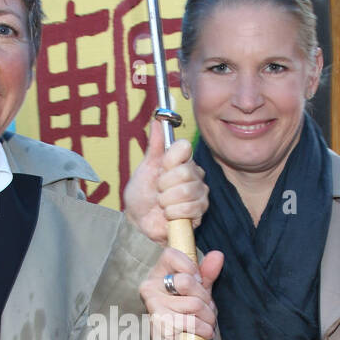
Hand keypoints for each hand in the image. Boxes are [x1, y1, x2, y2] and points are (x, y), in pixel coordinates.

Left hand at [123, 119, 207, 243]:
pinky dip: (172, 213)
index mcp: (182, 160)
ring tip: (162, 204)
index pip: (184, 147)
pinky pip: (189, 208)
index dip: (168, 160)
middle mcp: (194, 174)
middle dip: (163, 185)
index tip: (159, 169)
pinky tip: (169, 214)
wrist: (139, 221)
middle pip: (184, 171)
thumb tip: (157, 119)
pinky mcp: (200, 211)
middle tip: (157, 191)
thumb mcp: (145, 167)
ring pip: (186, 191)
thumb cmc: (142, 194)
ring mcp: (199, 193)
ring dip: (166, 201)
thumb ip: (154, 144)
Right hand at [140, 246, 223, 339]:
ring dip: (208, 318)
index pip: (170, 255)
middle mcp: (150, 288)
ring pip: (194, 304)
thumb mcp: (198, 292)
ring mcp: (154, 307)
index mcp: (157, 275)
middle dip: (205, 298)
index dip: (190, 266)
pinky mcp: (161, 325)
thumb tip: (218, 254)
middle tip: (205, 309)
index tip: (198, 280)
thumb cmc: (185, 316)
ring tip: (205, 325)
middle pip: (187, 281)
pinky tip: (201, 334)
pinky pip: (193, 322)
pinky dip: (204, 330)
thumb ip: (207, 274)